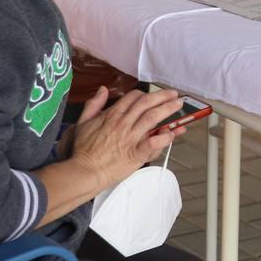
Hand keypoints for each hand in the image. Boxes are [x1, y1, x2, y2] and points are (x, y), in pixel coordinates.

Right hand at [68, 87, 185, 190]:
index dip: (145, 94)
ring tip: (178, 105)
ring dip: (168, 109)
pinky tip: (172, 134)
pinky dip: (165, 137)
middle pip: (147, 103)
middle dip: (163, 96)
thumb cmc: (83, 149)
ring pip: (153, 118)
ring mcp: (131, 138)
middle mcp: (124, 123)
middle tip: (174, 94)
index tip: (152, 96)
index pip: (133, 97)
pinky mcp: (136, 153)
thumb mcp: (83, 122)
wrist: (85, 171)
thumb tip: (103, 89)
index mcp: (112, 115)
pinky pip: (154, 142)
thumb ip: (94, 104)